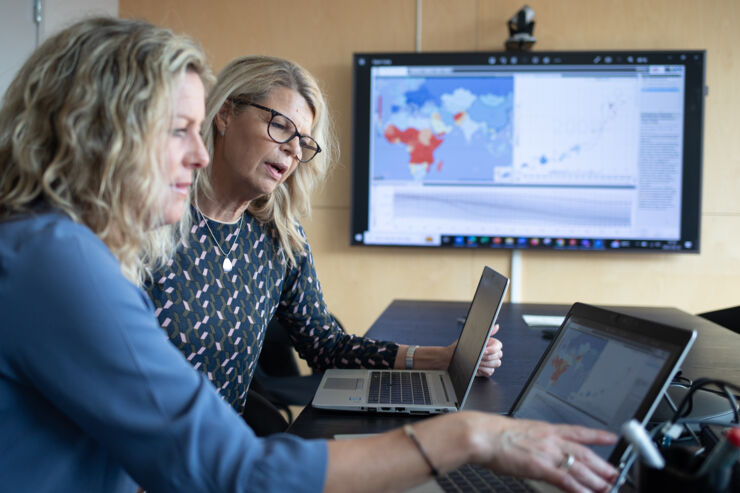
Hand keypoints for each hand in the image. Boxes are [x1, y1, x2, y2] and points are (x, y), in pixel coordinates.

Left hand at [445, 324, 502, 376]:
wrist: (452, 358)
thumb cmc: (461, 346)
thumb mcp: (471, 337)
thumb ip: (485, 333)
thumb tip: (496, 326)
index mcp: (490, 343)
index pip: (498, 346)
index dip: (492, 349)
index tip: (484, 350)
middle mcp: (492, 352)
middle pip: (498, 355)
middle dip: (487, 357)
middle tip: (477, 357)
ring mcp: (490, 362)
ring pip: (495, 363)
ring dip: (485, 363)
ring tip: (475, 362)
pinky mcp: (486, 370)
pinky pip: (490, 371)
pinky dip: (483, 370)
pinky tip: (476, 367)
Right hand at [467, 413, 618, 492]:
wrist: (482, 435)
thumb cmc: (493, 434)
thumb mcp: (520, 432)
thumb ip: (534, 441)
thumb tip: (536, 448)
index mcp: (546, 429)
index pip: (578, 431)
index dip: (596, 435)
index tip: (610, 437)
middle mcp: (551, 439)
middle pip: (584, 453)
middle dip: (602, 465)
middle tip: (615, 474)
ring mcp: (547, 453)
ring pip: (579, 467)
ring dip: (596, 479)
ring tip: (608, 488)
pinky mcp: (541, 467)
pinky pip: (566, 480)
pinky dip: (579, 488)